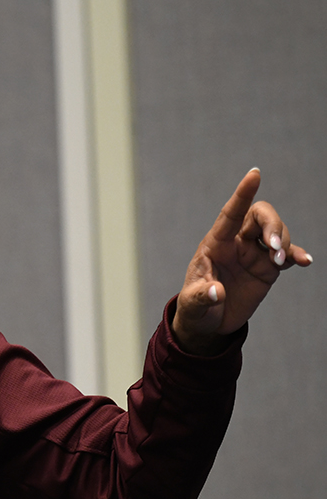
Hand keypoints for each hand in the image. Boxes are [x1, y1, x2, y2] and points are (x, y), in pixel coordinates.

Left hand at [173, 168, 311, 353]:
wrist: (209, 324)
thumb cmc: (195, 309)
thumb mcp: (192, 305)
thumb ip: (201, 297)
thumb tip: (216, 292)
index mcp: (215, 244)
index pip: (230, 213)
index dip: (242, 193)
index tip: (255, 173)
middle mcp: (236, 243)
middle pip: (260, 216)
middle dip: (272, 225)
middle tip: (274, 247)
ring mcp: (254, 253)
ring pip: (276, 232)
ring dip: (284, 243)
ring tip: (280, 263)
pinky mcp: (268, 268)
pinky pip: (287, 254)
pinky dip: (297, 255)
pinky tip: (305, 261)